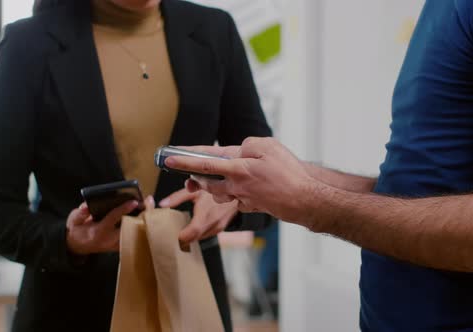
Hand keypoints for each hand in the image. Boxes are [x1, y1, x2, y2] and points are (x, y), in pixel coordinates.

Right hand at [66, 195, 154, 254]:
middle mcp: (110, 239)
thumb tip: (86, 206)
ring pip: (136, 231)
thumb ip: (80, 214)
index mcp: (98, 231)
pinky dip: (142, 224)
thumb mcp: (73, 221)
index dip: (123, 209)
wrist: (77, 247)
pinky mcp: (122, 245)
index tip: (134, 201)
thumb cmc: (77, 231)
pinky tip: (147, 213)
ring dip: (144, 218)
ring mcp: (117, 244)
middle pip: (131, 226)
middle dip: (141, 213)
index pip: (113, 218)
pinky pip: (136, 234)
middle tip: (149, 200)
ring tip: (150, 203)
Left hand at [159, 189, 237, 246]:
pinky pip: (207, 234)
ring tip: (183, 228)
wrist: (236, 189)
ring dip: (192, 236)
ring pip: (200, 238)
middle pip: (193, 239)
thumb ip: (177, 197)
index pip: (190, 234)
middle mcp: (212, 224)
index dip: (179, 237)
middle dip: (183, 238)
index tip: (171, 234)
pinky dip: (200, 233)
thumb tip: (162, 204)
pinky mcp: (221, 228)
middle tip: (173, 232)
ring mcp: (218, 227)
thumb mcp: (195, 189)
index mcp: (205, 215)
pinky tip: (196, 225)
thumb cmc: (216, 187)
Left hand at [165, 137, 313, 221]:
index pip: (205, 163)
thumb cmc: (288, 173)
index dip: (185, 160)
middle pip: (208, 182)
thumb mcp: (269, 146)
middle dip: (196, 178)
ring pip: (220, 193)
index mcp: (238, 168)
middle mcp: (237, 185)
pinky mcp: (252, 206)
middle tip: (189, 174)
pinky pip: (237, 199)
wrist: (304, 200)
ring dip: (213, 187)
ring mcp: (244, 198)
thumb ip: (249, 145)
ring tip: (212, 180)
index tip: (168, 158)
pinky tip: (245, 189)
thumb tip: (239, 151)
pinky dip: (235, 194)